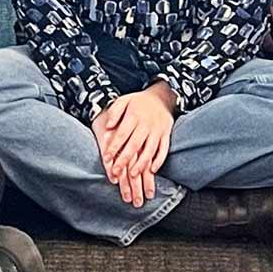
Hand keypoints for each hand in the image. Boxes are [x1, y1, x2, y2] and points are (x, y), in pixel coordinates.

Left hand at [91, 85, 175, 207]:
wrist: (162, 96)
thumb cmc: (138, 101)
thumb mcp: (124, 100)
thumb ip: (114, 112)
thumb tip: (107, 126)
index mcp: (134, 116)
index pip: (122, 134)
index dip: (113, 147)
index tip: (106, 158)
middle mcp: (146, 125)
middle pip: (134, 145)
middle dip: (124, 160)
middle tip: (116, 172)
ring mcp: (157, 130)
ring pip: (150, 150)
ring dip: (142, 163)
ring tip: (133, 175)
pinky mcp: (166, 135)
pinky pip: (164, 149)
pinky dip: (159, 160)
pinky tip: (152, 170)